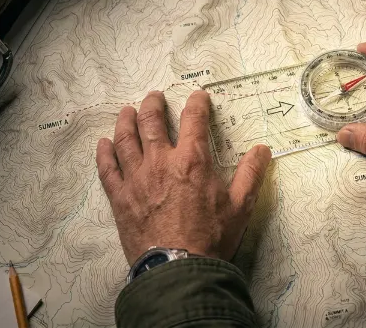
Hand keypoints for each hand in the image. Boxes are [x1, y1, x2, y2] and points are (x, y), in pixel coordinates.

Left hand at [96, 90, 271, 263]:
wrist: (178, 269)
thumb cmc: (210, 238)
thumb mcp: (241, 206)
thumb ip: (251, 174)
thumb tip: (262, 150)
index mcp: (192, 160)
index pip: (194, 120)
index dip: (196, 103)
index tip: (198, 96)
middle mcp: (160, 162)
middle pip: (151, 122)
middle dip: (153, 104)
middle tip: (154, 96)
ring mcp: (136, 178)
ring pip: (126, 139)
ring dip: (126, 121)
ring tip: (127, 111)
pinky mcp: (120, 197)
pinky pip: (108, 168)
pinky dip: (104, 152)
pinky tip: (103, 143)